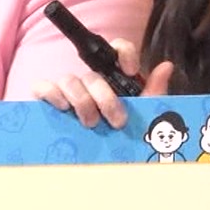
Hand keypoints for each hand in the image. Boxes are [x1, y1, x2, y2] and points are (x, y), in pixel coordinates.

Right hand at [33, 38, 172, 128]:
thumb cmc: (118, 133)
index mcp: (115, 79)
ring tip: (90, 124)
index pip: (117, 50)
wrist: (95, 160)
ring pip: (69, 79)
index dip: (124, 53)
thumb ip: (154, 92)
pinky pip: (42, 87)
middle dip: (106, 98)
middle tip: (117, 121)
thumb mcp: (142, 114)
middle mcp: (91, 80)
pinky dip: (50, 94)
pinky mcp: (47, 99)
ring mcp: (68, 89)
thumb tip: (166, 66)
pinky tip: (62, 108)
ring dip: (81, 101)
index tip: (131, 72)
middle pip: (93, 75)